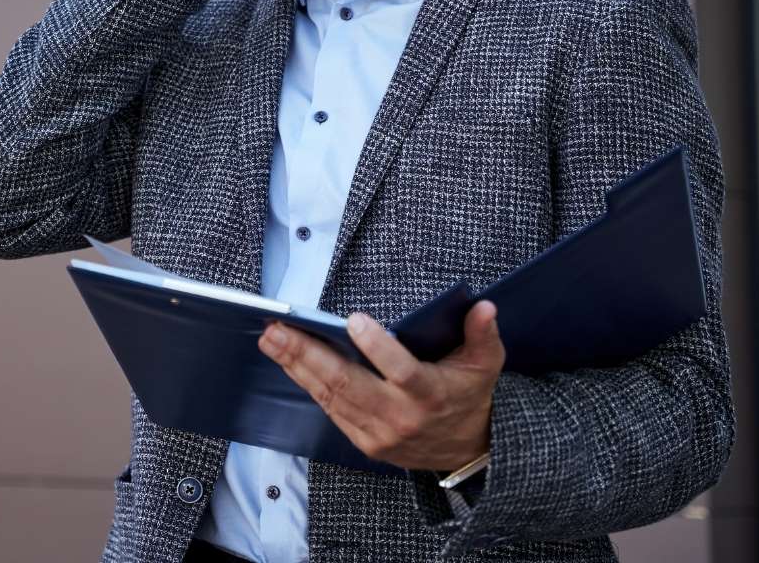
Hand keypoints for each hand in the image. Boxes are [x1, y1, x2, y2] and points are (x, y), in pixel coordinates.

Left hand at [259, 301, 504, 471]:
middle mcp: (401, 418)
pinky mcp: (364, 442)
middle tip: (277, 328)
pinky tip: (287, 360)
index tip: (354, 320)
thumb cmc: (470, 395)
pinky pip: (330, 409)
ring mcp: (379, 434)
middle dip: (308, 354)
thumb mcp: (486, 364)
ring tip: (272, 338)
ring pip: (331, 396)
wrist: (467, 450)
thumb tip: (484, 307)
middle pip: (348, 384)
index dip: (377, 348)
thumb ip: (483, 335)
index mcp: (431, 396)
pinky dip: (306, 382)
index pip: (402, 372)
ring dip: (297, 366)